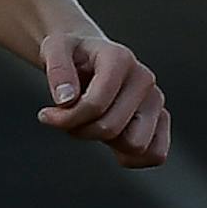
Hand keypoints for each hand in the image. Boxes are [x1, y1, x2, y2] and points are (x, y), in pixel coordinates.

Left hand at [38, 31, 169, 168]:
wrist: (90, 56)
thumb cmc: (72, 54)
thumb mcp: (53, 49)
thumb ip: (57, 69)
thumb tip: (66, 99)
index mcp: (120, 59)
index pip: (95, 105)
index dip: (66, 118)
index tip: (46, 115)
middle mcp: (144, 79)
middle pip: (111, 129)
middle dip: (81, 131)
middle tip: (68, 120)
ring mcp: (155, 100)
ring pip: (135, 145)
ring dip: (107, 144)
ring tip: (94, 124)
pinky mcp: (160, 119)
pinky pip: (155, 154)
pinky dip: (132, 158)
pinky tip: (113, 144)